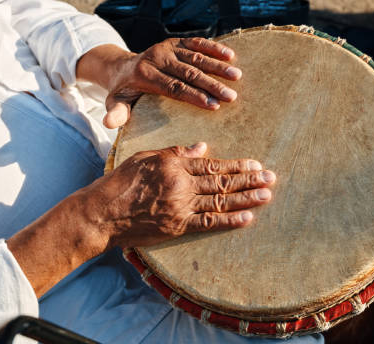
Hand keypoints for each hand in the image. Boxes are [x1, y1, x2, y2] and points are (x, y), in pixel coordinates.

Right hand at [8, 142, 274, 296]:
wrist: (102, 213)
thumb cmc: (120, 182)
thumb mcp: (145, 156)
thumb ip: (176, 152)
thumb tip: (202, 146)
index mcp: (175, 165)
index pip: (212, 164)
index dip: (236, 165)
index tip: (256, 163)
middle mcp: (182, 185)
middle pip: (222, 182)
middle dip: (249, 179)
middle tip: (271, 177)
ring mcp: (181, 207)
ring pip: (221, 201)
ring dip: (247, 198)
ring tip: (267, 194)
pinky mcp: (178, 226)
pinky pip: (208, 224)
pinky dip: (229, 221)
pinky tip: (248, 218)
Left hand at [76, 39, 241, 128]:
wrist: (123, 67)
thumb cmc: (125, 90)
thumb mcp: (116, 102)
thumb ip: (116, 112)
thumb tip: (109, 124)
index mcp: (145, 74)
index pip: (173, 87)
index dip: (194, 96)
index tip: (213, 106)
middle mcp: (157, 57)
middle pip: (188, 72)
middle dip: (211, 85)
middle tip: (231, 97)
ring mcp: (168, 47)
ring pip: (196, 57)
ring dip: (218, 66)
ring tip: (237, 76)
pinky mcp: (176, 42)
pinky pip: (197, 43)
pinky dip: (214, 48)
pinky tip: (231, 55)